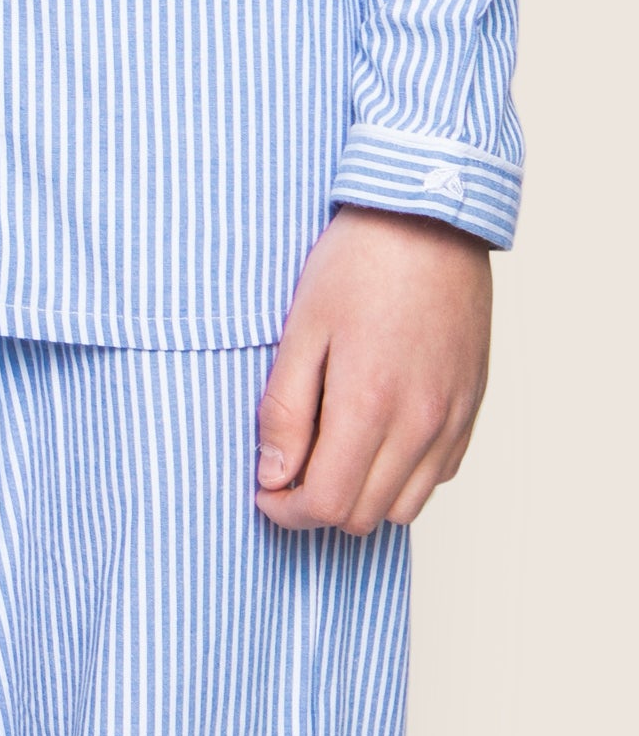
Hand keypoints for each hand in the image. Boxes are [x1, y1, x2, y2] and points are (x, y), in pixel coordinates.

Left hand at [255, 205, 491, 534]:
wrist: (428, 220)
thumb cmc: (358, 264)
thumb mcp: (301, 328)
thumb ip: (285, 408)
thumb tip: (273, 474)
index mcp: (369, 405)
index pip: (329, 503)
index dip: (287, 509)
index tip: (264, 490)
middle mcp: (420, 424)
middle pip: (366, 515)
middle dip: (318, 506)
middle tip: (288, 471)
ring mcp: (452, 420)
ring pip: (406, 506)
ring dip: (363, 496)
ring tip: (331, 454)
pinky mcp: (471, 408)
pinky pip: (439, 474)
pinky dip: (403, 476)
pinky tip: (375, 437)